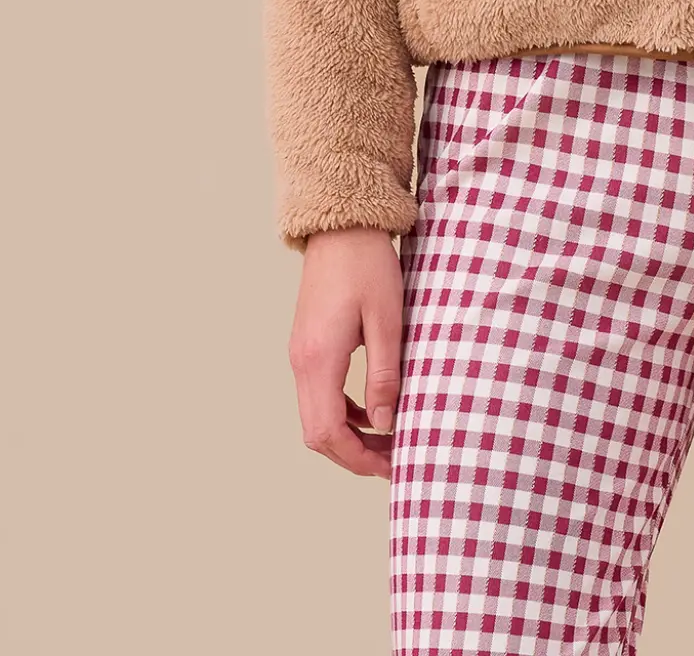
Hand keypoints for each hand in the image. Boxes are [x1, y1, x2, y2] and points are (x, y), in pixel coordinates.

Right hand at [288, 226, 403, 477]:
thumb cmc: (367, 265)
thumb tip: (385, 423)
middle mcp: (301, 362)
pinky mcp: (308, 345)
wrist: (341, 225)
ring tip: (387, 440)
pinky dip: (343, 412)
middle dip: (353, 455)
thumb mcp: (386, 319)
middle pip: (317, 433)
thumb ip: (383, 373)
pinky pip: (319, 394)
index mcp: (318, 359)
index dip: (357, 458)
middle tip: (392, 461)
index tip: (390, 468)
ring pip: (316, 416)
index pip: (328, 432)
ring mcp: (301, 354)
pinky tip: (372, 408)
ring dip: (348, 435)